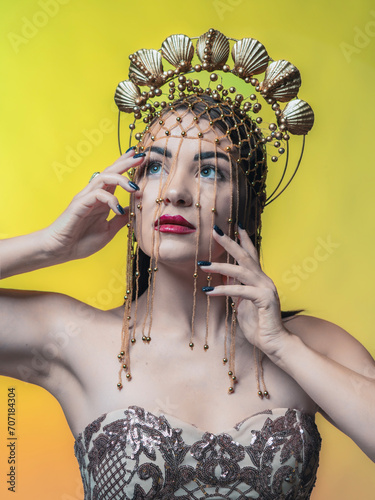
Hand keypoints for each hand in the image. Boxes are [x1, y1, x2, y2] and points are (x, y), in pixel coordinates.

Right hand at [42, 149, 144, 260]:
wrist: (61, 251)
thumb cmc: (81, 241)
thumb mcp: (109, 230)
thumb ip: (121, 219)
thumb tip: (134, 209)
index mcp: (102, 199)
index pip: (114, 176)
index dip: (126, 165)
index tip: (140, 156)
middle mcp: (94, 194)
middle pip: (110, 171)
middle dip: (126, 162)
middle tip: (141, 155)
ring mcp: (86, 198)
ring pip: (104, 178)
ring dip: (121, 179)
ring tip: (135, 188)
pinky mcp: (79, 204)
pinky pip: (97, 194)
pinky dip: (110, 199)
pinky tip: (118, 209)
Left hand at [200, 226, 288, 357]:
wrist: (274, 343)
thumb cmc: (258, 325)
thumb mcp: (242, 304)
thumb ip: (236, 289)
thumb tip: (225, 277)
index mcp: (260, 279)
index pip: (251, 255)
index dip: (243, 240)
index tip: (235, 226)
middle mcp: (264, 280)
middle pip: (246, 256)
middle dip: (230, 243)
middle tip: (215, 231)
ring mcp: (266, 288)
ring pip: (241, 271)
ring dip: (220, 267)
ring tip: (202, 265)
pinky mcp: (264, 299)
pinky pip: (240, 291)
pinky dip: (223, 290)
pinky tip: (209, 292)